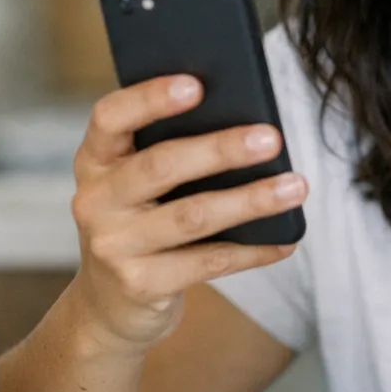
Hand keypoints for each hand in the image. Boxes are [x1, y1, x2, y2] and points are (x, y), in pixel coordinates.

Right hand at [67, 73, 307, 351]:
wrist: (108, 306)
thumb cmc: (139, 223)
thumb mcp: (135, 185)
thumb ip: (169, 152)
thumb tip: (247, 125)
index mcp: (95, 160)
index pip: (110, 117)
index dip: (150, 98)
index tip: (196, 85)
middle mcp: (95, 201)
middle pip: (160, 166)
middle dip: (220, 149)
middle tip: (271, 138)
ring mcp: (114, 246)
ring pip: (193, 217)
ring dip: (251, 200)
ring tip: (295, 186)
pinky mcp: (140, 285)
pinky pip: (208, 262)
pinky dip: (253, 250)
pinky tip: (285, 240)